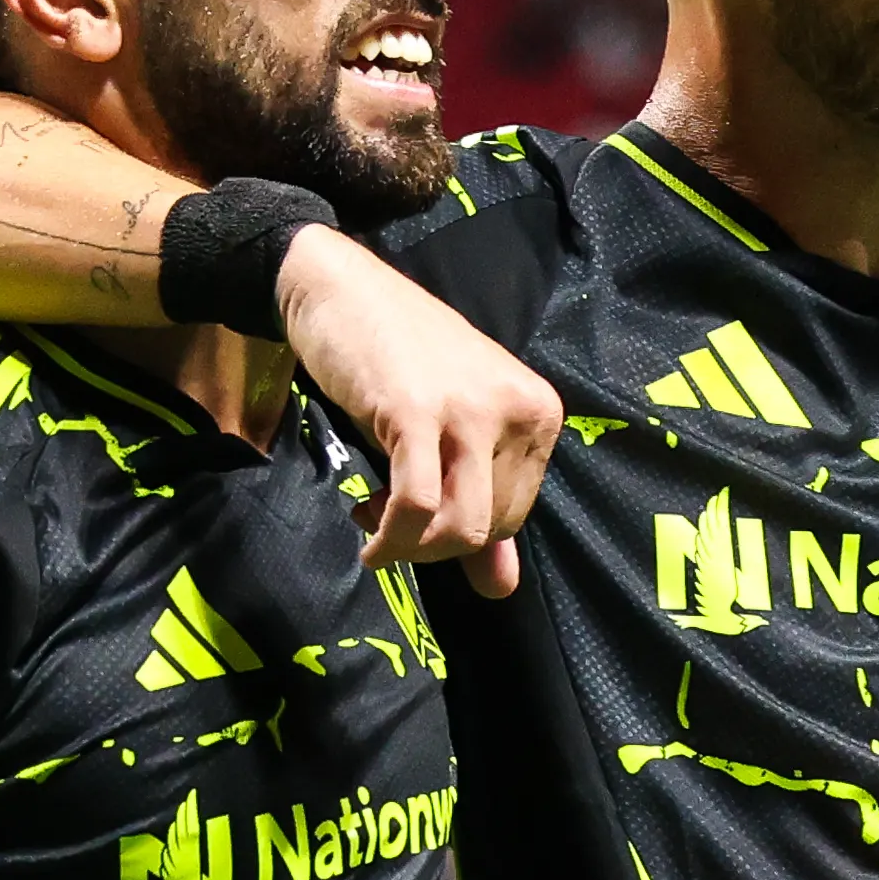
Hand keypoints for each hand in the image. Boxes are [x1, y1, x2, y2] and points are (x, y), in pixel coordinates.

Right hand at [274, 231, 562, 597]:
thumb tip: (501, 591)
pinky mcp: (417, 412)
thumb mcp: (453, 429)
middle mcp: (518, 408)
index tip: (419, 514)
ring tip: (374, 524)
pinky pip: (417, 506)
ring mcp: (471, 408)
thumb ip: (484, 509)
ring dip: (411, 548)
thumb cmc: (398, 357)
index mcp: (538, 411)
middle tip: (387, 518)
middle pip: (489, 528)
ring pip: (461, 529)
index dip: (462, 534)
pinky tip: (367, 531)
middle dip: (433, 543)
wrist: (340, 287)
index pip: (518, 517)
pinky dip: (390, 538)